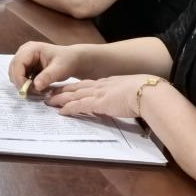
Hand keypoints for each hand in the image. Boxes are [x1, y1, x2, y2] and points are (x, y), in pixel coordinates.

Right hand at [8, 41, 85, 93]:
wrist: (72, 60)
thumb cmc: (67, 61)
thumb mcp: (60, 69)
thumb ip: (47, 77)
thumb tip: (35, 86)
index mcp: (30, 49)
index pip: (17, 64)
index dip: (19, 78)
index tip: (27, 91)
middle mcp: (24, 52)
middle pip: (13, 70)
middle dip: (21, 83)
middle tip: (34, 93)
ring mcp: (24, 59)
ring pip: (15, 75)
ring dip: (24, 85)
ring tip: (39, 90)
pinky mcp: (26, 67)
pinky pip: (21, 78)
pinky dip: (27, 85)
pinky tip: (39, 88)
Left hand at [46, 74, 161, 118]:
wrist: (147, 93)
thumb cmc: (143, 94)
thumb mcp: (128, 92)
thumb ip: (119, 96)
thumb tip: (116, 101)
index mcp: (106, 83)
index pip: (85, 84)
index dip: (73, 86)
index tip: (63, 88)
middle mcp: (99, 86)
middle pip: (75, 87)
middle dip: (61, 90)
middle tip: (48, 92)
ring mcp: (98, 94)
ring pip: (73, 95)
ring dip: (60, 99)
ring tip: (49, 101)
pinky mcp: (98, 103)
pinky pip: (79, 106)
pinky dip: (69, 108)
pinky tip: (61, 112)